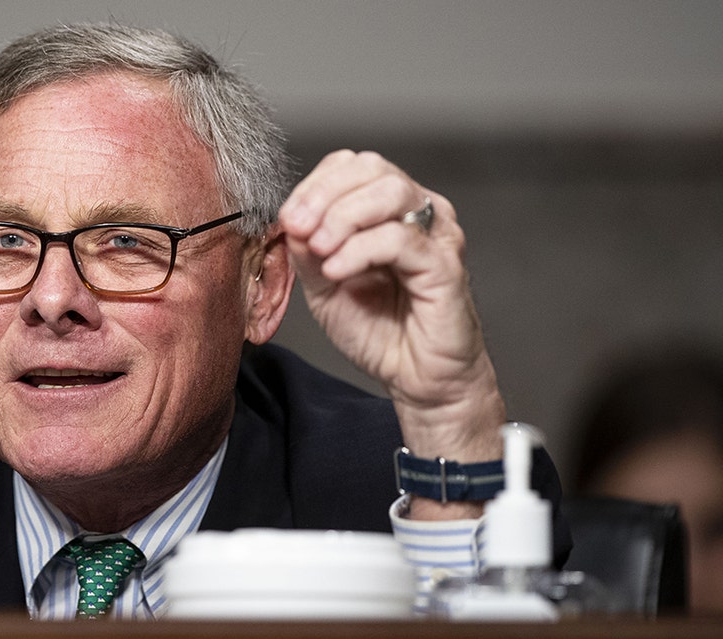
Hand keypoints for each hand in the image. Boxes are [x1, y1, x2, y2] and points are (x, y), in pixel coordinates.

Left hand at [278, 150, 504, 476]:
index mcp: (387, 209)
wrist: (416, 378)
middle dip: (324, 194)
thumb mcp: (323, 286)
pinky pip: (400, 238)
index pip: (350, 166)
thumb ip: (308, 251)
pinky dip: (359, 250)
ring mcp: (436, 234)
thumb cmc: (378, 331)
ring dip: (342, 217)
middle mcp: (418, 212)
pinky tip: (338, 271)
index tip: (288, 219)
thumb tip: (291, 220)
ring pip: (390, 191)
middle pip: (371, 166)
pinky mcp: (445, 264)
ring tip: (320, 251)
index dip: (314, 185)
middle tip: (298, 228)